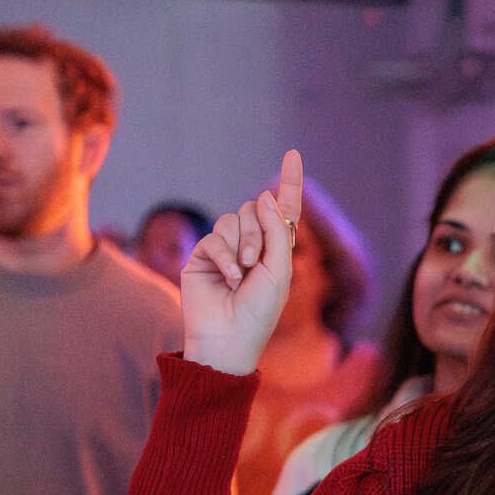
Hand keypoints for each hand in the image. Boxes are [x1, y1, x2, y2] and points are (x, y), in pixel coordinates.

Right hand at [179, 150, 302, 374]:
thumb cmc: (259, 313)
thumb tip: (264, 196)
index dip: (288, 183)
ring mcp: (225, 251)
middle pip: (253, 210)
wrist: (228, 339)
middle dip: (257, 232)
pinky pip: (214, 237)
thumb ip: (276, 231)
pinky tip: (228, 278)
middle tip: (255, 262)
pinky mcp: (201, 257)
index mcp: (275, 250)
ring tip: (241, 274)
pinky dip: (223, 256)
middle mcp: (250, 246)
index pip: (283, 210)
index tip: (293, 154)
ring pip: (232, 219)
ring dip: (241, 244)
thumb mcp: (278, 270)